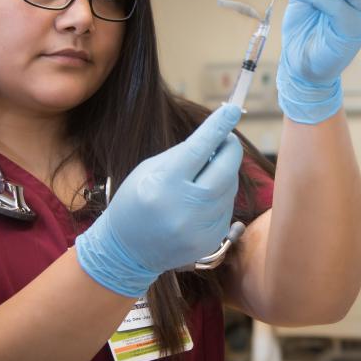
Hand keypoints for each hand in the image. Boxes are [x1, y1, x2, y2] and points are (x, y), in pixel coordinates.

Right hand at [75, 104, 243, 296]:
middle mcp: (184, 207)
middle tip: (227, 140)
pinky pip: (227, 208)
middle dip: (231, 149)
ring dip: (225, 174)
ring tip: (206, 173)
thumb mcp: (150, 169)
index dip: (218, 127)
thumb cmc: (136, 200)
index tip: (233, 110)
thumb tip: (217, 137)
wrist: (127, 250)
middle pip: (226, 169)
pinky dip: (220, 197)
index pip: (199, 148)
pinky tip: (203, 199)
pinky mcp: (210, 240)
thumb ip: (184, 153)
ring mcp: (200, 227)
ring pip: (230, 188)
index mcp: (164, 183)